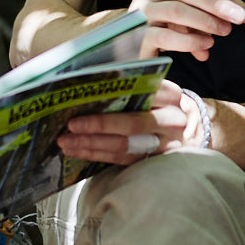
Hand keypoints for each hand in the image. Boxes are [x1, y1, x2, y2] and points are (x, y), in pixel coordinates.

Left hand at [57, 78, 210, 163]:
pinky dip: (96, 155)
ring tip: (66, 142)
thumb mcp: (151, 90)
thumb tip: (88, 83)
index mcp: (170, 95)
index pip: (142, 91)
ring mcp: (165, 144)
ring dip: (91, 144)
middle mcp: (173, 121)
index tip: (86, 96)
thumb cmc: (156, 105)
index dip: (113, 94)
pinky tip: (77, 151)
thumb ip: (128, 86)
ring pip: (125, 146)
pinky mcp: (153, 161)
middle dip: (98, 125)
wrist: (178, 131)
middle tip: (71, 126)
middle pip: (133, 123)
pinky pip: (122, 160)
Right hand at [130, 0, 244, 61]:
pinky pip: (165, 35)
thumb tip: (242, 16)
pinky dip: (189, 40)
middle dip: (218, 5)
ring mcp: (139, 12)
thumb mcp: (186, 13)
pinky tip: (205, 46)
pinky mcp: (135, 35)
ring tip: (223, 32)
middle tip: (241, 20)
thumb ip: (208, 12)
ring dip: (205, 21)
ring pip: (176, 10)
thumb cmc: (163, 25)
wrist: (126, 43)